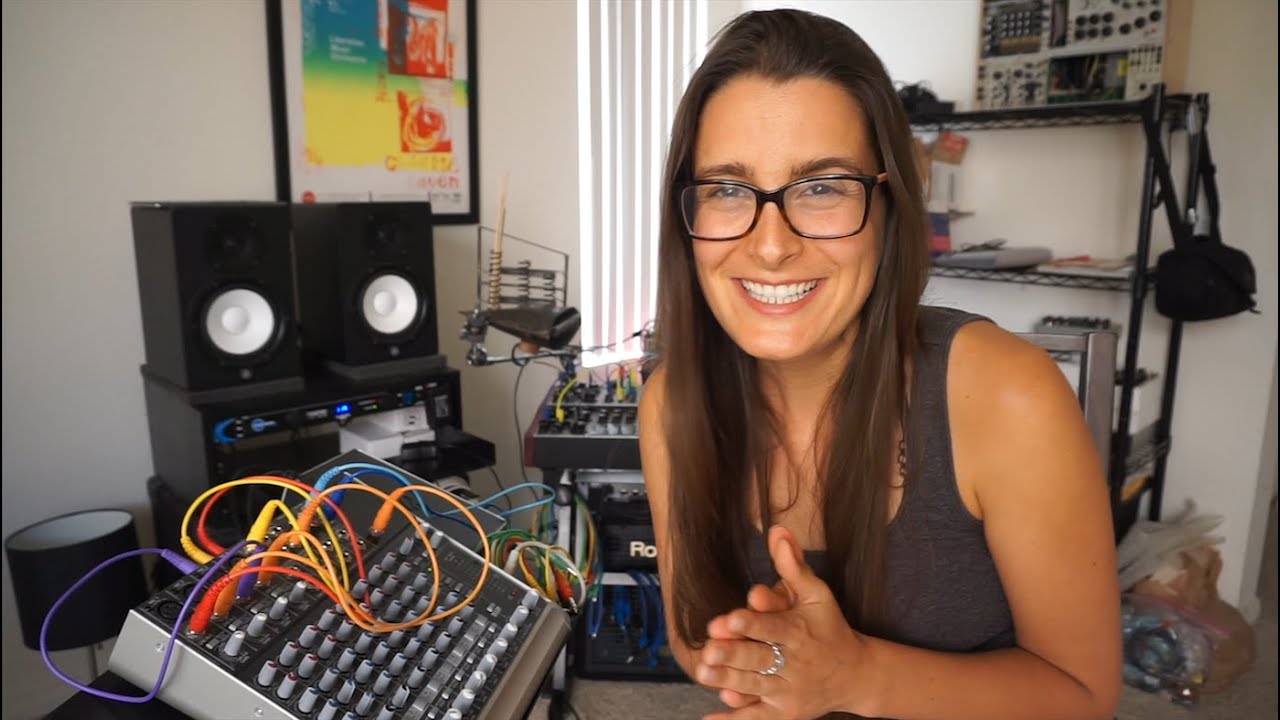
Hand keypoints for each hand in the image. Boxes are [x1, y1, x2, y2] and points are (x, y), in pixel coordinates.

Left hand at [696, 526, 867, 719]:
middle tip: (710, 649)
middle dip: (734, 653)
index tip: (732, 616)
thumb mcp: (817, 593)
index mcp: (800, 632)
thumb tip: (777, 530)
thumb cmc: (829, 627)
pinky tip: (709, 719)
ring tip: (704, 672)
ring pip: (755, 686)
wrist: (855, 674)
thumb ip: (793, 565)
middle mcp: (795, 663)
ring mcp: (789, 691)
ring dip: (728, 681)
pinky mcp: (784, 713)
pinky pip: (757, 719)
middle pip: (760, 658)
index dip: (753, 621)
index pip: (774, 626)